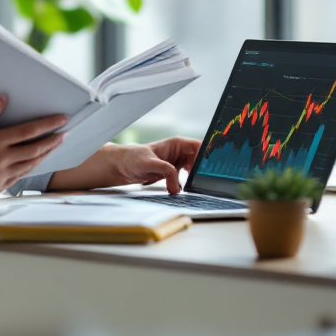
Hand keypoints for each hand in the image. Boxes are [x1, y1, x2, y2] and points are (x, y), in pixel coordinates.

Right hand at [0, 95, 66, 196]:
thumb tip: (3, 99)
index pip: (28, 131)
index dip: (47, 124)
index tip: (61, 119)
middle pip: (35, 149)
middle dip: (52, 140)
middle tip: (64, 133)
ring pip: (30, 165)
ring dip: (44, 155)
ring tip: (53, 146)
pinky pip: (19, 177)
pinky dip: (30, 167)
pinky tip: (35, 160)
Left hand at [46, 136, 200, 193]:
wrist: (120, 167)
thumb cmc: (132, 159)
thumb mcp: (149, 163)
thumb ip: (165, 171)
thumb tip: (177, 187)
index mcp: (177, 144)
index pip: (200, 147)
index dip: (210, 155)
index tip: (215, 167)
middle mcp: (180, 153)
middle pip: (201, 159)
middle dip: (207, 169)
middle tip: (212, 181)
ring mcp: (178, 163)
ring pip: (196, 170)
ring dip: (199, 178)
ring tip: (204, 187)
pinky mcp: (173, 173)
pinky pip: (188, 178)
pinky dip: (191, 184)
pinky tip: (191, 190)